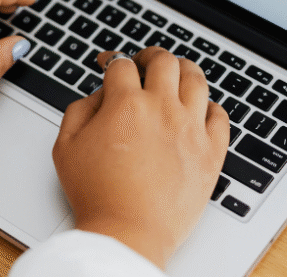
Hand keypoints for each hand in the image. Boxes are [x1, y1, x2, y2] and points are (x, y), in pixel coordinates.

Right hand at [52, 47, 229, 268]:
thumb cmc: (96, 193)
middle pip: (164, 61)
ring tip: (175, 74)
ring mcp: (191, 130)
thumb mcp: (65, 145)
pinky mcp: (211, 153)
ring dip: (183, 70)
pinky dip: (209, 106)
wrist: (128, 232)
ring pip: (197, 79)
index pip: (122, 64)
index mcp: (125, 104)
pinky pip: (220, 116)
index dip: (111, 59)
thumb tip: (99, 94)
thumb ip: (79, 109)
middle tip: (143, 61)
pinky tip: (198, 109)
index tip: (108, 64)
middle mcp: (163, 109)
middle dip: (149, 55)